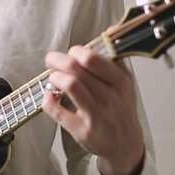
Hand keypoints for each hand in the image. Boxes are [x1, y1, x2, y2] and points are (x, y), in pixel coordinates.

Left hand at [42, 46, 144, 174]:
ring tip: (53, 78)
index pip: (93, 58)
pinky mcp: (82, 130)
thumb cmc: (120, 109)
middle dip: (57, 60)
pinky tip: (48, 97)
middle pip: (77, 69)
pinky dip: (48, 101)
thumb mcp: (125, 82)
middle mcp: (110, 96)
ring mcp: (96, 114)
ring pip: (70, 86)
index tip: (71, 54)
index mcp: (120, 81)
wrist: (125, 144)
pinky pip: (58, 111)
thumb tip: (111, 29)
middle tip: (51, 61)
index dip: (76, 52)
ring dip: (55, 77)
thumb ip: (115, 58)